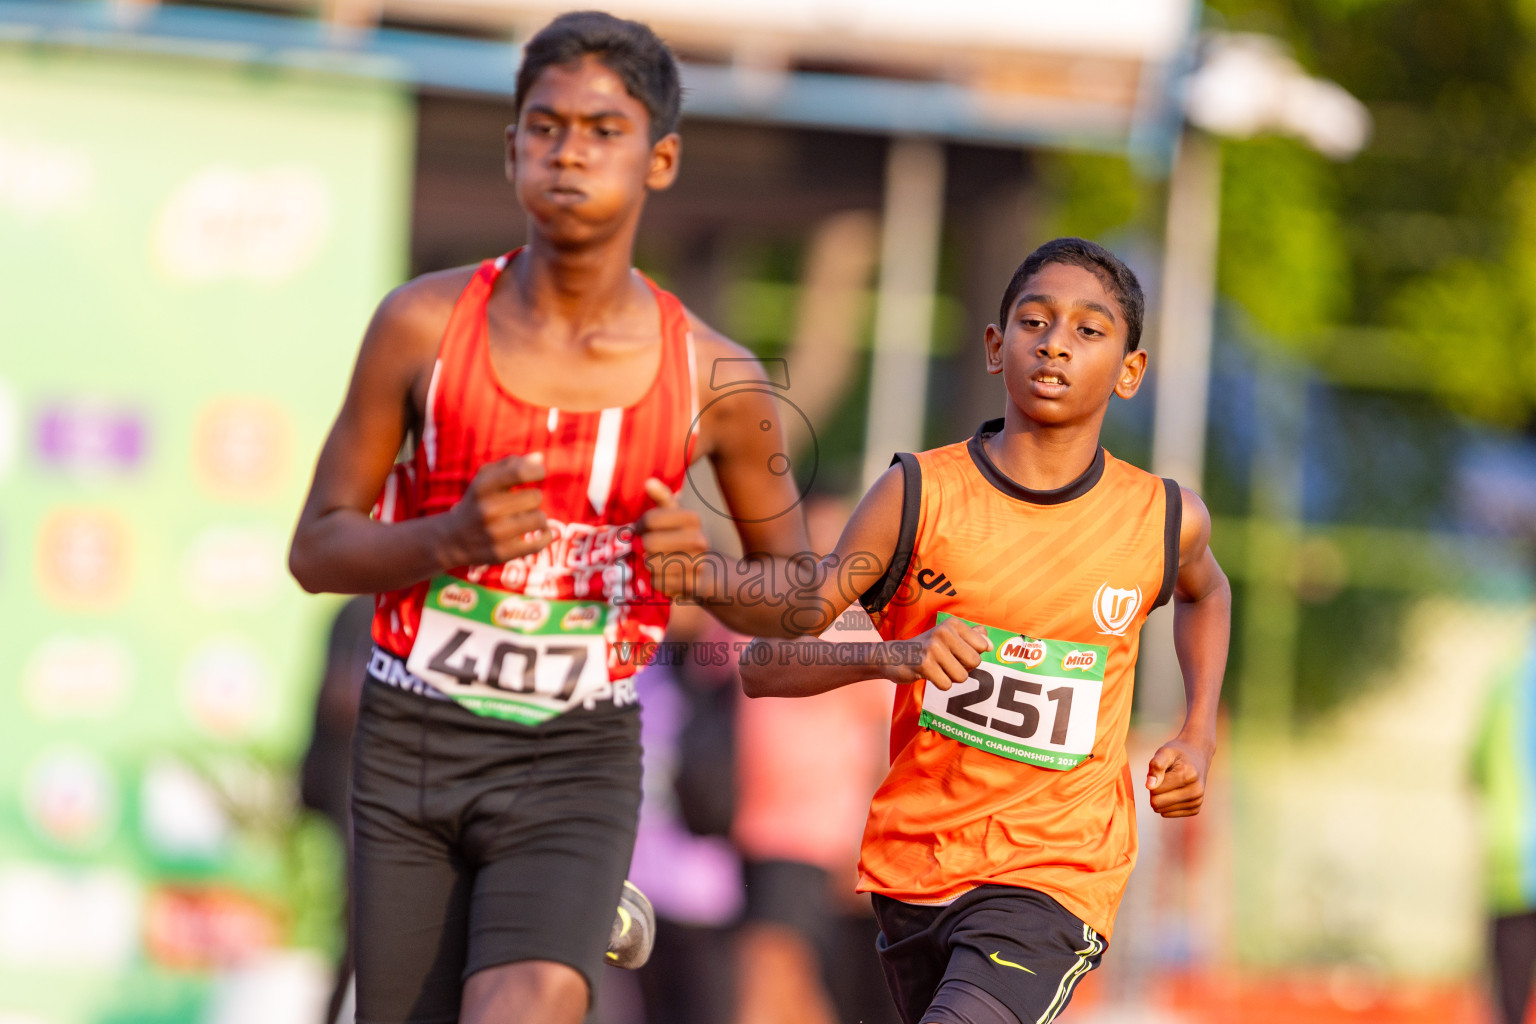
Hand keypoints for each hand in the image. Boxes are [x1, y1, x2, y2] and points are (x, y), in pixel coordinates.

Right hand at [439, 452, 552, 566]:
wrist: (453, 539)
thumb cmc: (477, 502)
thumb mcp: (485, 479)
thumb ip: (512, 464)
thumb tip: (539, 458)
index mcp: (482, 487)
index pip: (518, 472)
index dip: (537, 471)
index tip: (540, 473)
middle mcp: (487, 510)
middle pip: (535, 497)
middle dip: (533, 498)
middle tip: (523, 503)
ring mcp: (495, 533)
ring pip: (539, 519)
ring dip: (538, 517)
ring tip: (527, 518)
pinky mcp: (503, 553)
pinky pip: (539, 543)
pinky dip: (546, 536)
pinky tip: (540, 533)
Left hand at [638, 478, 710, 599]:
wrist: (710, 572)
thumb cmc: (682, 540)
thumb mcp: (675, 517)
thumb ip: (662, 499)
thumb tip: (648, 481)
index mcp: (693, 519)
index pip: (650, 519)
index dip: (639, 527)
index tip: (640, 531)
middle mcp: (700, 540)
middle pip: (650, 543)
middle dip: (643, 547)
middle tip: (647, 549)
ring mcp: (698, 564)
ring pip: (652, 564)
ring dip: (648, 566)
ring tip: (658, 563)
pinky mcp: (693, 585)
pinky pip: (658, 582)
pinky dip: (656, 581)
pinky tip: (666, 577)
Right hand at [886, 617, 991, 689]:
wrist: (893, 656)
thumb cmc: (926, 648)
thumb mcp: (948, 636)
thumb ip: (971, 636)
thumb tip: (990, 644)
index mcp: (953, 624)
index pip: (983, 646)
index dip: (973, 655)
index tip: (958, 653)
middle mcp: (943, 632)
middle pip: (975, 662)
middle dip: (964, 668)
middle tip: (948, 663)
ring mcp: (933, 648)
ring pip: (962, 676)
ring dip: (951, 678)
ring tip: (938, 668)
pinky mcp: (924, 665)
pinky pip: (947, 684)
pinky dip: (940, 684)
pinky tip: (929, 674)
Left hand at [1146, 737, 1213, 817]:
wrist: (1197, 754)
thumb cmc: (1177, 753)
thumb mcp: (1164, 752)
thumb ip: (1156, 766)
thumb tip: (1149, 786)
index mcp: (1188, 776)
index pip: (1154, 791)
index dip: (1152, 780)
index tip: (1162, 771)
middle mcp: (1196, 791)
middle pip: (1157, 803)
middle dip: (1155, 791)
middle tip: (1164, 778)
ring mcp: (1197, 802)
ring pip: (1162, 810)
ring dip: (1162, 797)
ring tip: (1171, 783)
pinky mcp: (1195, 809)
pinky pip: (1168, 814)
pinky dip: (1167, 804)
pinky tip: (1175, 791)